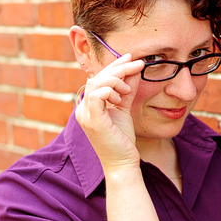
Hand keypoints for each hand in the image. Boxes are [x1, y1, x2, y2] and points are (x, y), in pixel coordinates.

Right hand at [75, 54, 145, 171]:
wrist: (123, 163)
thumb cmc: (123, 139)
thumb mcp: (125, 109)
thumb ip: (126, 91)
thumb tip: (134, 71)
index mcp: (89, 105)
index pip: (98, 78)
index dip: (114, 66)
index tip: (130, 57)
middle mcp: (83, 108)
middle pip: (97, 77)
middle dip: (119, 67)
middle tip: (137, 63)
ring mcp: (86, 114)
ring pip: (96, 83)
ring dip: (116, 79)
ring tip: (128, 90)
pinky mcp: (93, 120)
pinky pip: (97, 94)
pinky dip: (110, 90)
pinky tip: (120, 98)